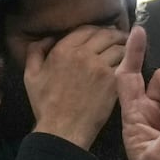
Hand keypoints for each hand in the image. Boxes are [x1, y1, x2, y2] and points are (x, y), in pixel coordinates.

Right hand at [24, 25, 126, 146]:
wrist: (62, 130)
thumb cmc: (46, 106)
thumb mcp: (31, 77)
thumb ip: (35, 52)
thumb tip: (47, 38)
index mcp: (63, 50)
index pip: (86, 29)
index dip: (96, 30)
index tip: (101, 34)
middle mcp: (83, 53)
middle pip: (105, 34)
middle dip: (114, 34)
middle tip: (119, 38)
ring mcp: (100, 66)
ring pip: (118, 46)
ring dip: (123, 46)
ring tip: (126, 50)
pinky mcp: (112, 80)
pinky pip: (125, 62)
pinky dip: (127, 61)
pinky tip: (128, 65)